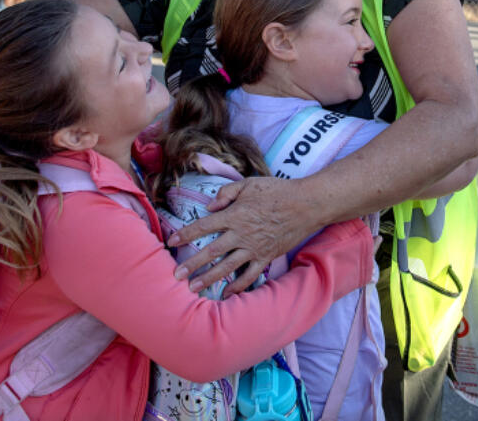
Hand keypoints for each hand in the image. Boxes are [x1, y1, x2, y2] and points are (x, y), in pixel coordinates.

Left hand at [167, 177, 317, 294]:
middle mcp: (241, 234)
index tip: (171, 242)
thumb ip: (226, 193)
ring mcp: (254, 248)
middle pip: (211, 251)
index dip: (186, 234)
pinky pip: (250, 275)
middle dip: (192, 264)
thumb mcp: (249, 184)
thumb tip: (209, 207)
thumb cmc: (277, 191)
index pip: (203, 226)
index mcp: (234, 215)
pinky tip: (226, 293)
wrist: (306, 205)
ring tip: (193, 288)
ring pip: (227, 267)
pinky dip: (238, 286)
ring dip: (209, 278)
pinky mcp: (267, 257)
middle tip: (176, 276)